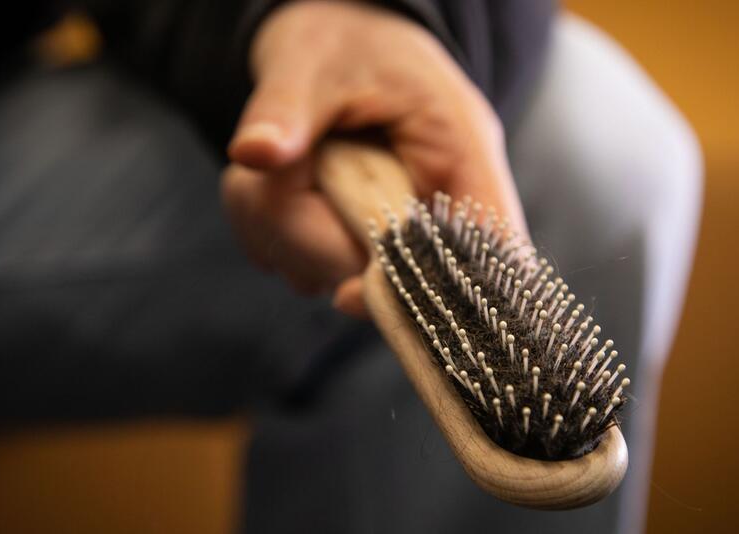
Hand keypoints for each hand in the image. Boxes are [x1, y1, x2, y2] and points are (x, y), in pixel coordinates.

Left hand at [222, 0, 526, 316]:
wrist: (342, 33)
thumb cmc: (339, 41)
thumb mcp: (309, 63)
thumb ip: (286, 110)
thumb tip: (255, 153)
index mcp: (459, 146)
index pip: (483, 243)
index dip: (429, 287)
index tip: (346, 296)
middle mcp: (445, 192)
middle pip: (404, 275)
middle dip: (320, 249)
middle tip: (265, 199)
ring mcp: (410, 218)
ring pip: (352, 276)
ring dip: (291, 245)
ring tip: (262, 185)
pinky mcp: (373, 232)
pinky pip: (323, 266)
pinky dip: (281, 242)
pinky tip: (265, 196)